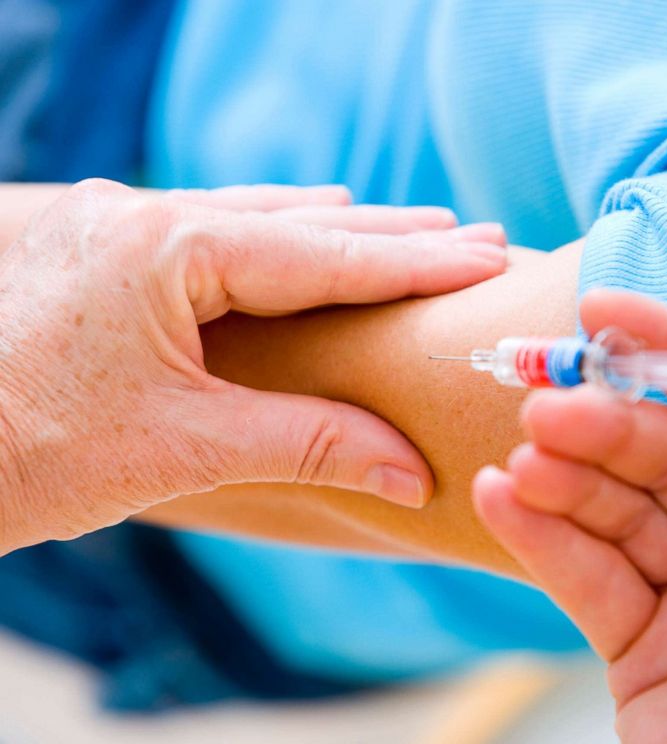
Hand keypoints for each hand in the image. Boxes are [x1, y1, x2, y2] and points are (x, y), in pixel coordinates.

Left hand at [0, 179, 506, 553]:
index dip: (413, 260)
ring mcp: (111, 227)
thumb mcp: (184, 447)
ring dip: (334, 230)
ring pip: (252, 218)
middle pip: (298, 221)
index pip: (325, 253)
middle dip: (391, 234)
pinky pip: (206, 231)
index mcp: (168, 248)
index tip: (483, 254)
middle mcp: (140, 217)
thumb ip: (309, 444)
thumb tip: (410, 472)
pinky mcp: (96, 253)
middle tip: (471, 233)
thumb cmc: (28, 448)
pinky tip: (295, 234)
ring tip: (406, 229)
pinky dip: (271, 240)